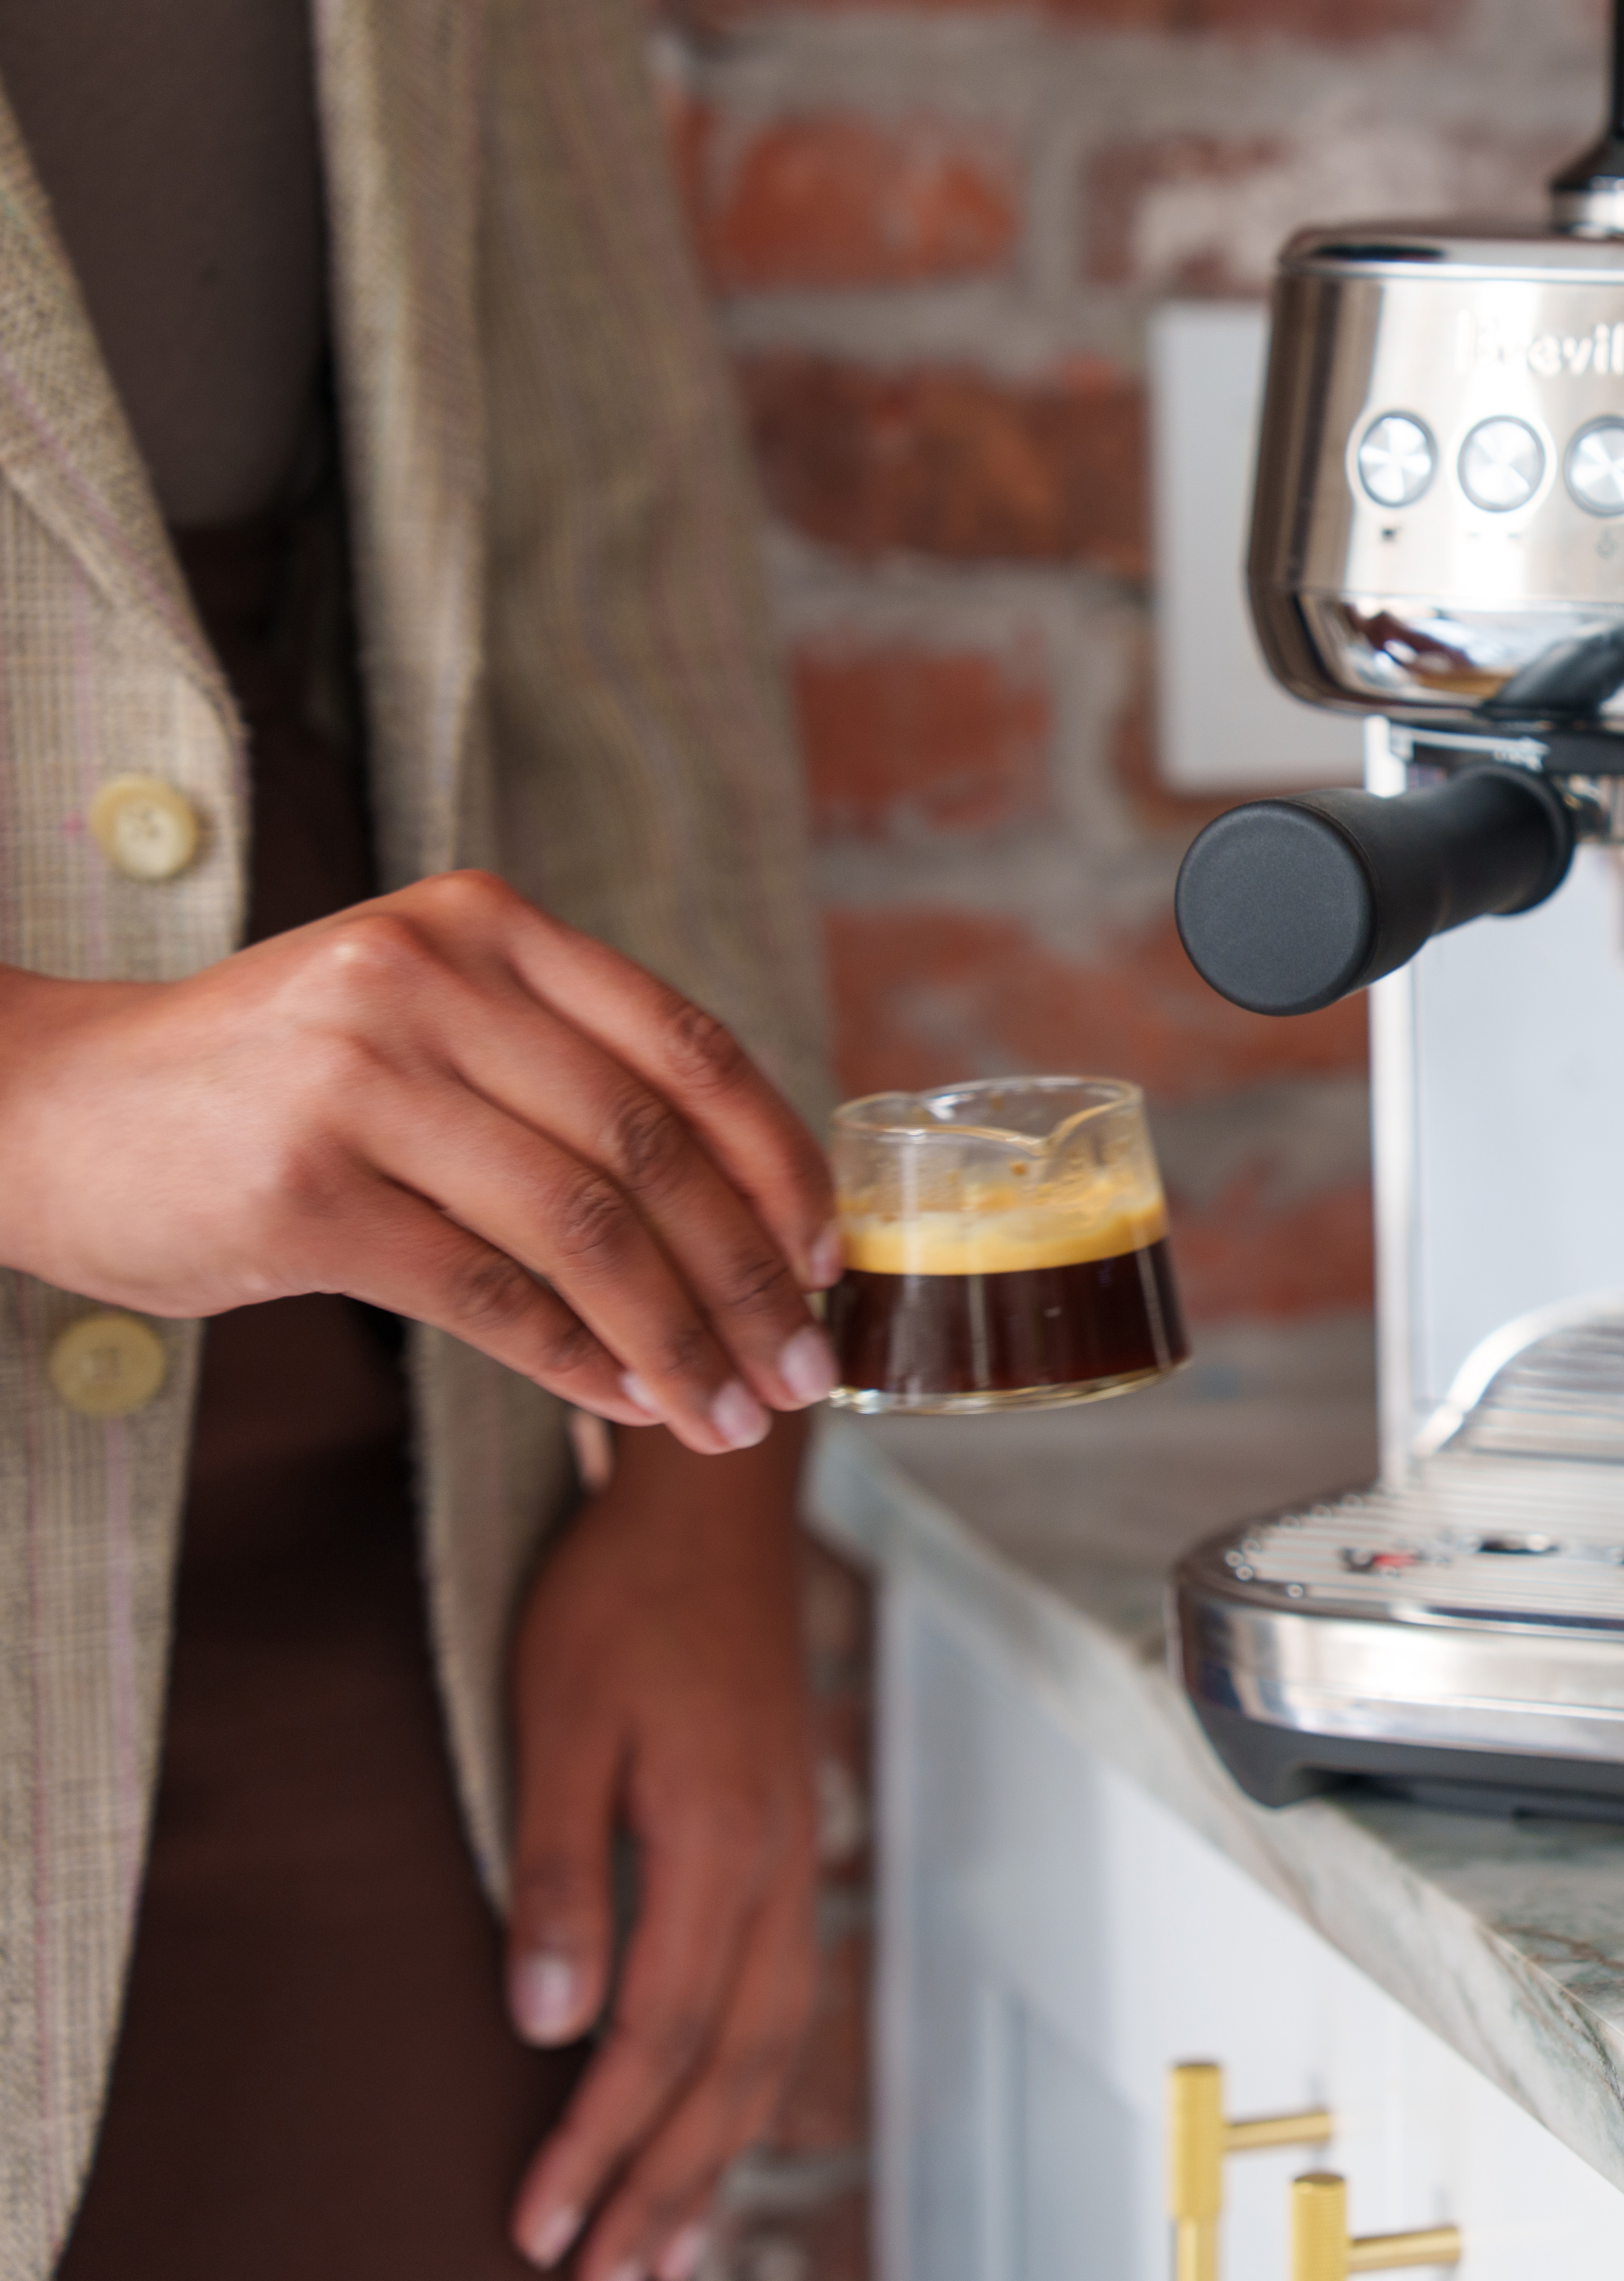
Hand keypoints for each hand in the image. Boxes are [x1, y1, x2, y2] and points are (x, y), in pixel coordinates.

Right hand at [0, 869, 837, 1453]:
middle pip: (651, 1151)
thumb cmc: (272, 1083)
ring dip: (678, 1339)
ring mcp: (359, 1082)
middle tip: (802, 1369)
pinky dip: (579, 1359)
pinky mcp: (303, 1193)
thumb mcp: (426, 1021)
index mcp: (484, 926)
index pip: (689, 1049)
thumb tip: (748, 1216)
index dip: (778, 1165)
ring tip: (731, 1414)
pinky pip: (489, 1293)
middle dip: (748, 1277)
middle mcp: (427, 981)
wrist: (49, 1108)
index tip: (829, 1258)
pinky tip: (629, 1402)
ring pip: (584, 1231)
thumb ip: (569, 1078)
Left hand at [506, 1416, 819, 2280]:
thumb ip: (558, 1872)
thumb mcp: (557, 1722)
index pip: (654, 2034)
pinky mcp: (787, 1840)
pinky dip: (752, 2077)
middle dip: (669, 2183)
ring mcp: (793, 1852)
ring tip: (673, 2245)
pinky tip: (725, 2117)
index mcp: (714, 1841)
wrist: (715, 1510)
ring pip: (770, 2038)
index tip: (539, 2229)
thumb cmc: (621, 1603)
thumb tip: (548, 2021)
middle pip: (731, 2063)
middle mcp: (773, 1863)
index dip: (598, 2142)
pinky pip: (784, 1990)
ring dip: (721, 2151)